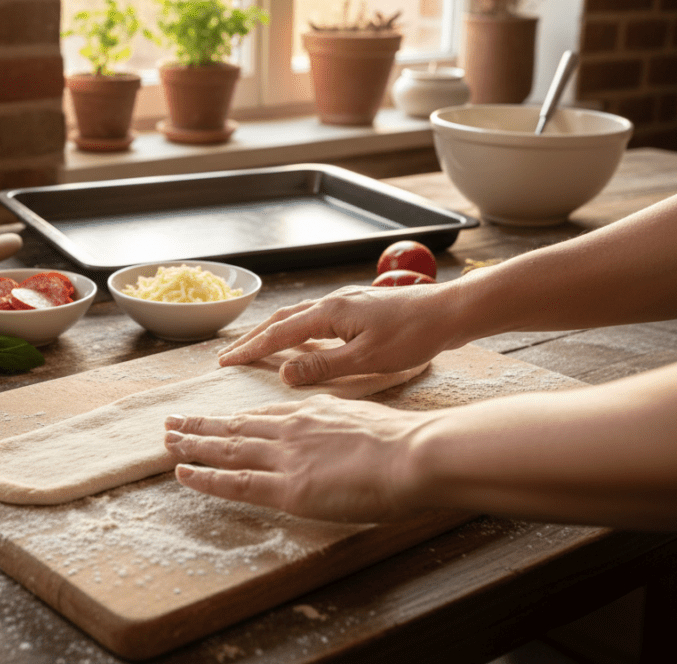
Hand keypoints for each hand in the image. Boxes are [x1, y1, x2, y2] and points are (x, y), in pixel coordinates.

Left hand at [164, 396, 433, 522]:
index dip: (234, 418)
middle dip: (201, 425)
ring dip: (192, 444)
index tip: (216, 418)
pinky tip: (182, 474)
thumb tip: (341, 434)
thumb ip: (344, 426)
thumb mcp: (368, 420)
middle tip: (173, 422)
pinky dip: (204, 478)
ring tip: (166, 441)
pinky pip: (235, 483)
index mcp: (313, 412)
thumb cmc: (407, 443)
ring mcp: (286, 457)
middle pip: (235, 426)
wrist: (416, 454)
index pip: (263, 417)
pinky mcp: (288, 488)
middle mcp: (292, 429)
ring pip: (227, 448)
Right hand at [218, 284, 459, 384]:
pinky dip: (297, 330)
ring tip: (256, 348)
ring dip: (274, 333)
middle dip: (254, 339)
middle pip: (282, 321)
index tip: (226, 362)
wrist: (450, 311)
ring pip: (298, 317)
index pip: (278, 334)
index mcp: (329, 313)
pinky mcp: (358, 307)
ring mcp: (345, 302)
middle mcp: (332, 302)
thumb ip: (324, 366)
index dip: (250, 350)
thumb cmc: (414, 336)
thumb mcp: (367, 359)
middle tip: (230, 356)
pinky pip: (315, 318)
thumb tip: (285, 374)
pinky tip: (302, 342)